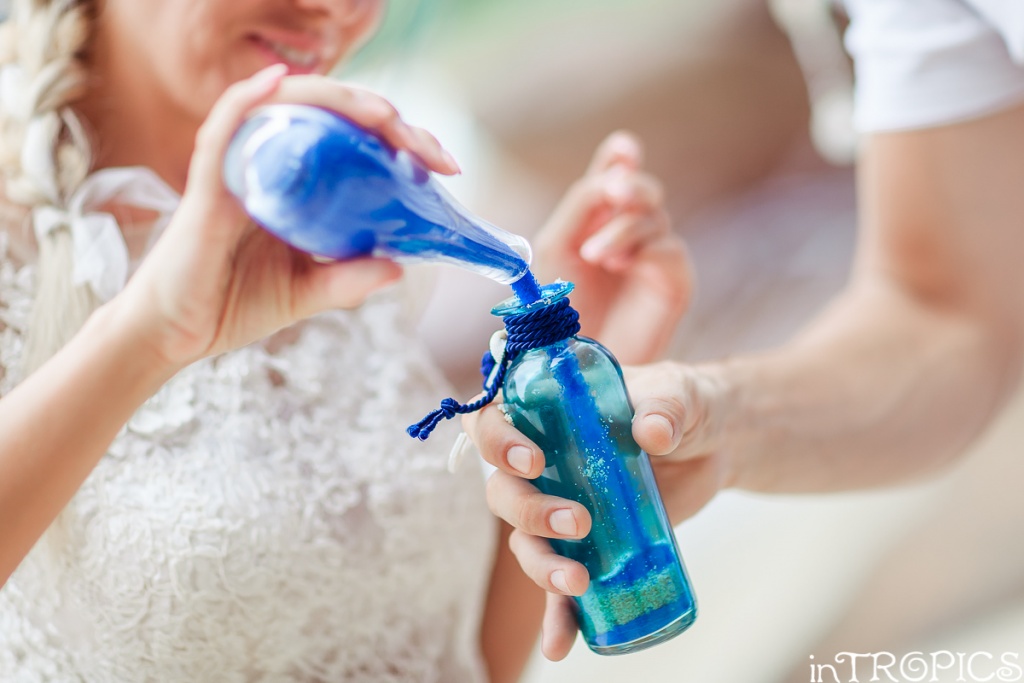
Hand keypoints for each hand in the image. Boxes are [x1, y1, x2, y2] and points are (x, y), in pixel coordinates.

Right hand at [113, 66, 459, 368]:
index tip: (443, 166)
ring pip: (287, 109)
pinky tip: (279, 82)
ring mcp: (239, 170)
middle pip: (331, 119)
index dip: (400, 146)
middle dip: (388, 124)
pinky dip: (249, 100)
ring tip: (384, 115)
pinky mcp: (208, 185)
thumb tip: (400, 266)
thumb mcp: (306, 294)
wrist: (176, 335)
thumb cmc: (232, 305)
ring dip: (339, 102)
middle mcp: (270, 166)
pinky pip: (224, 128)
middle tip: (432, 152)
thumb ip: (347, 280)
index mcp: (296, 186)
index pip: (352, 144)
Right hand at [463, 360, 735, 659]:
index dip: (497, 441)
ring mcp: (559, 507)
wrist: (713, 445)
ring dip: (541, 566)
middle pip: (503, 491)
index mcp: (545, 413)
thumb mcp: (677, 396)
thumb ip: (663, 408)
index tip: (533, 460)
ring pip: (525, 542)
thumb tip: (652, 433)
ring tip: (579, 580)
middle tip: (578, 522)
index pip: (491, 422)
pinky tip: (560, 644)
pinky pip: (560, 585)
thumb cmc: (682, 406)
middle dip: (529, 512)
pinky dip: (558, 616)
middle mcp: (541, 462)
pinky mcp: (587, 546)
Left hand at [533, 131, 692, 363]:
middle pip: (642, 188)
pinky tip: (619, 265)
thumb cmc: (560, 306)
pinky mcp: (674, 278)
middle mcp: (629, 230)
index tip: (623, 149)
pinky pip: (667, 247)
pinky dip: (642, 250)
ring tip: (595, 255)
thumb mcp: (558, 246)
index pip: (615, 175)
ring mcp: (654, 253)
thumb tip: (612, 175)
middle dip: (629, 184)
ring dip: (621, 229)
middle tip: (613, 191)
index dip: (622, 157)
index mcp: (597, 218)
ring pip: (652, 216)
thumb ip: (580, 205)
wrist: (576, 360)